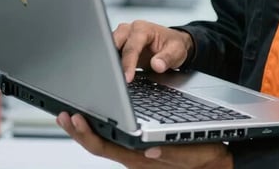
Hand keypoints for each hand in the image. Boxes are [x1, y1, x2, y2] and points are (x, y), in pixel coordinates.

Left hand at [57, 112, 232, 168]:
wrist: (216, 164)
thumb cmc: (206, 157)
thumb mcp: (195, 153)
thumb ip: (173, 153)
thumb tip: (150, 150)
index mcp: (143, 158)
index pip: (107, 147)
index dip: (89, 133)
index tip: (76, 118)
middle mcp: (134, 158)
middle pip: (99, 145)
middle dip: (78, 130)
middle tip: (62, 114)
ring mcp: (134, 154)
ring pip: (104, 142)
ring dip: (85, 129)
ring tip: (69, 114)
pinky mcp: (138, 149)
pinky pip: (113, 140)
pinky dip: (99, 128)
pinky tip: (94, 118)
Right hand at [114, 20, 193, 82]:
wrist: (172, 42)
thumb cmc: (173, 44)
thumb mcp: (177, 51)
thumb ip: (167, 58)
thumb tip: (157, 65)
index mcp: (143, 29)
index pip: (132, 47)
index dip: (129, 63)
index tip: (127, 77)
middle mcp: (131, 29)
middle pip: (115, 43)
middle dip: (113, 60)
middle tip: (115, 78)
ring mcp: (123, 36)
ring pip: (110, 47)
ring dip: (110, 61)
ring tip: (113, 77)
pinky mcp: (120, 45)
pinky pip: (111, 52)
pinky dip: (111, 62)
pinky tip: (114, 73)